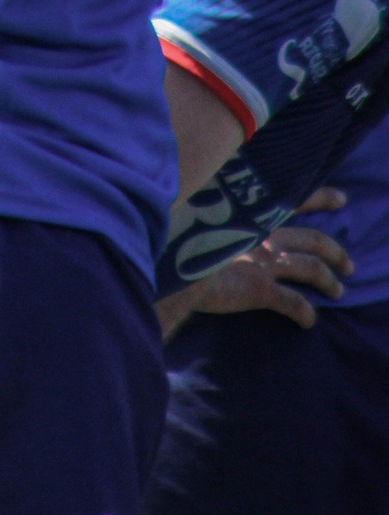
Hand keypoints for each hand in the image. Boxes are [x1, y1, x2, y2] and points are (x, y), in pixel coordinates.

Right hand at [173, 190, 353, 333]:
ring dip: (329, 281)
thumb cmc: (176, 227)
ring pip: (312, 270)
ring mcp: (264, 260)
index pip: (296, 197)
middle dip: (336, 251)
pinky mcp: (260, 289)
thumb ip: (213, 200)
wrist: (167, 256)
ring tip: (338, 290)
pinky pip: (293, 303)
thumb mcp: (198, 203)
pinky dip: (306, 313)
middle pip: (315, 240)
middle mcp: (265, 233)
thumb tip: (212, 193)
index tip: (340, 199)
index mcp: (253, 210)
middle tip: (348, 263)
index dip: (321, 197)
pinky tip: (308, 322)